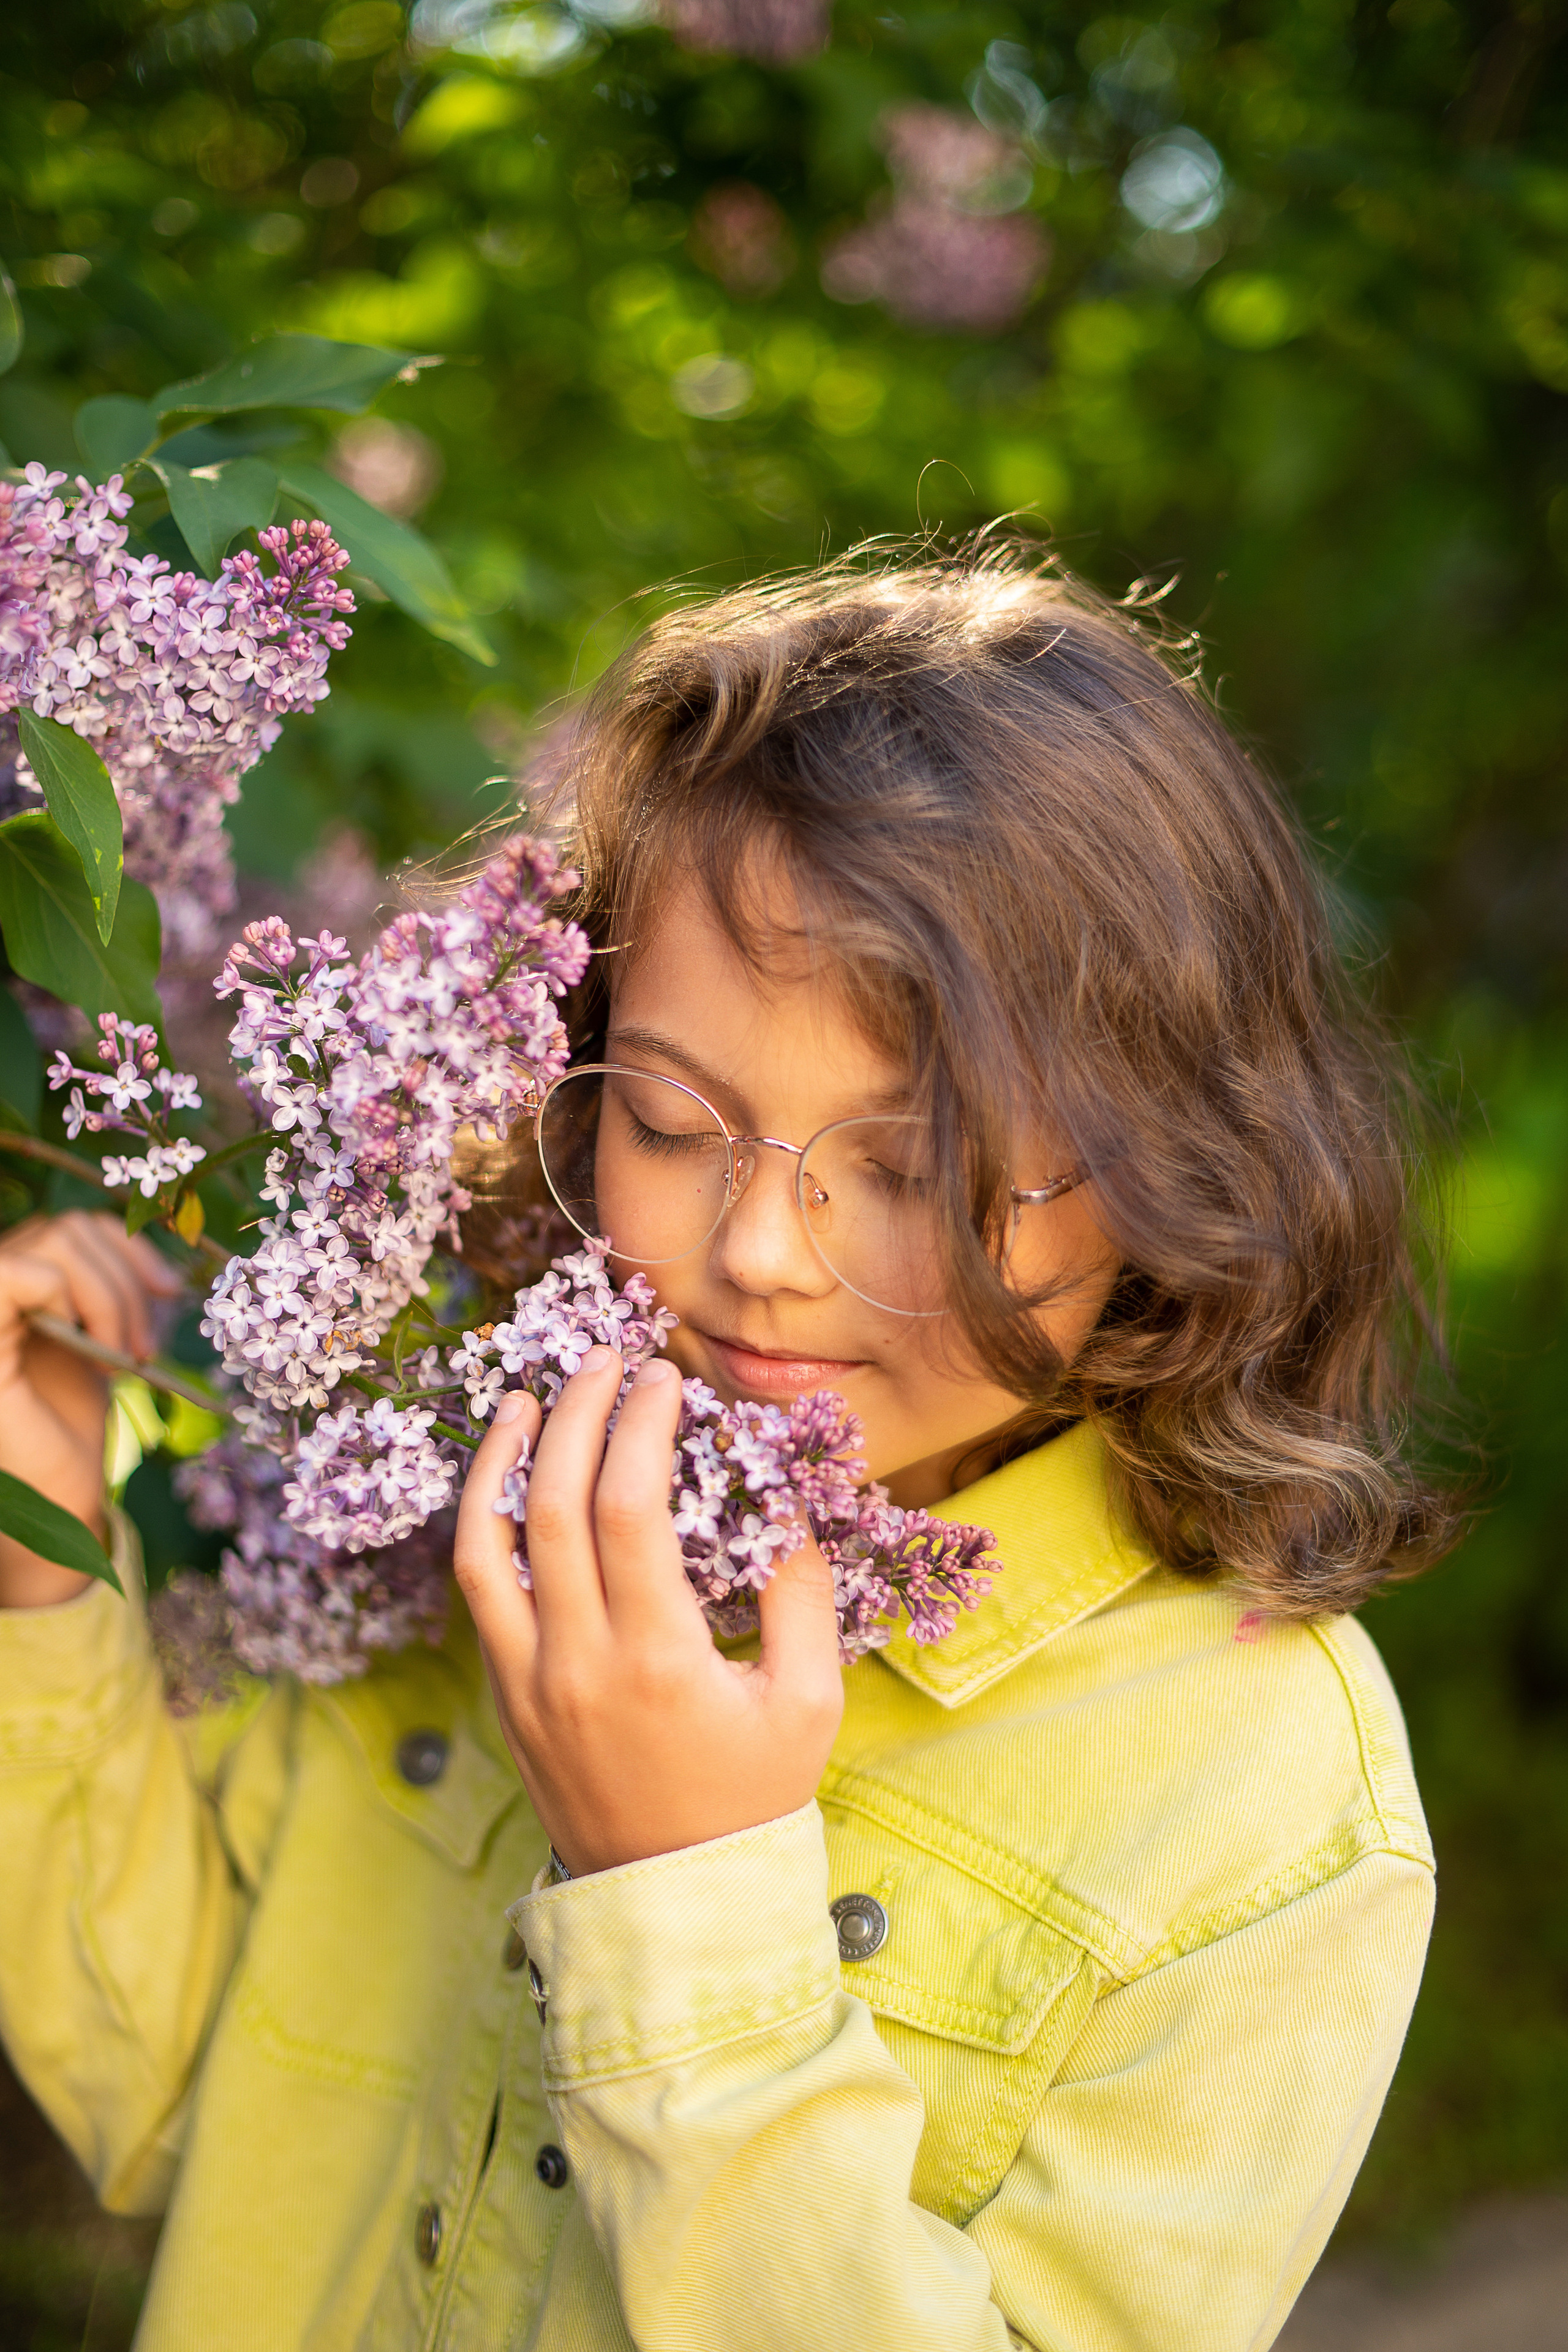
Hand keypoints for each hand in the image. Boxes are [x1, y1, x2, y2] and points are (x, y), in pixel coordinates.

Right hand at [0, 1211, 182, 1608]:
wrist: (53, 1495)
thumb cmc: (70, 1427)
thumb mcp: (99, 1341)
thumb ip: (109, 1292)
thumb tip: (166, 1268)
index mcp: (15, 1285)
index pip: (75, 1225)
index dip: (131, 1249)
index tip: (171, 1294)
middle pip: (69, 1226)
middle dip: (127, 1282)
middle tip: (145, 1349)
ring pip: (54, 1240)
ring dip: (110, 1298)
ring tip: (122, 1358)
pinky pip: (16, 1273)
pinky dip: (66, 1297)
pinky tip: (85, 1347)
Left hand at [454, 1347, 845, 1876]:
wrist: (675, 1903)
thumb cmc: (751, 1799)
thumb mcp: (808, 1703)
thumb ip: (799, 1597)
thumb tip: (781, 1501)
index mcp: (656, 1660)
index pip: (628, 1507)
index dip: (639, 1426)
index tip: (662, 1379)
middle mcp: (576, 1664)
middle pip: (552, 1506)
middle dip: (575, 1415)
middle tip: (605, 1362)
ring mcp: (527, 1683)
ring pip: (485, 1547)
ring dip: (502, 1461)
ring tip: (525, 1399)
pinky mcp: (504, 1699)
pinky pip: (478, 1596)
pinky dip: (485, 1525)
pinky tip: (509, 1482)